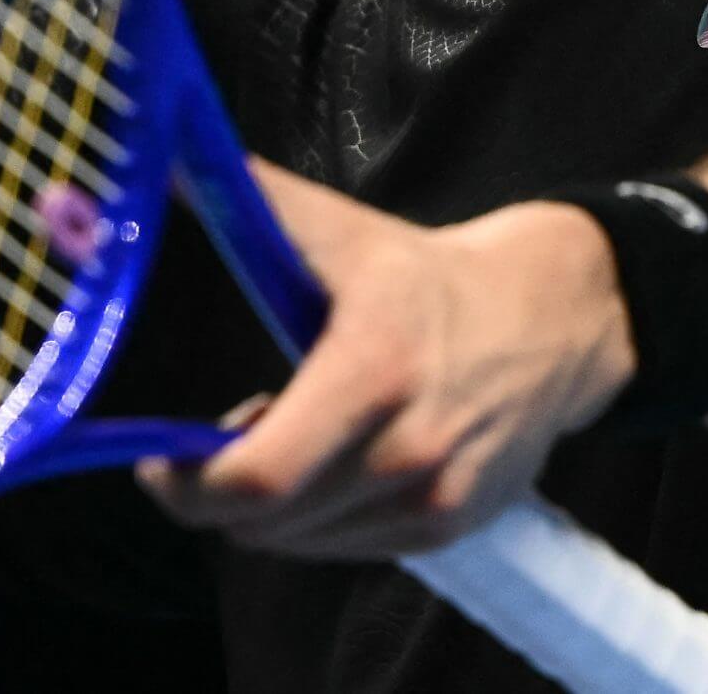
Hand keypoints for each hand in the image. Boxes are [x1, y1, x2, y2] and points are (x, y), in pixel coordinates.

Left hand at [134, 159, 636, 559]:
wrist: (555, 319)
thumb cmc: (424, 274)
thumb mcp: (339, 228)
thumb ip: (250, 198)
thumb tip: (167, 157)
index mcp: (372, 369)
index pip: (264, 473)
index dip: (190, 485)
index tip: (152, 462)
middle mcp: (411, 447)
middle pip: (271, 519)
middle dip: (212, 493)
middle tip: (205, 445)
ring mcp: (439, 497)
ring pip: (304, 541)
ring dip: (263, 508)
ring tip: (271, 440)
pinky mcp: (454, 527)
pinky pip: (349, 551)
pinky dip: (311, 524)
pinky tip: (318, 467)